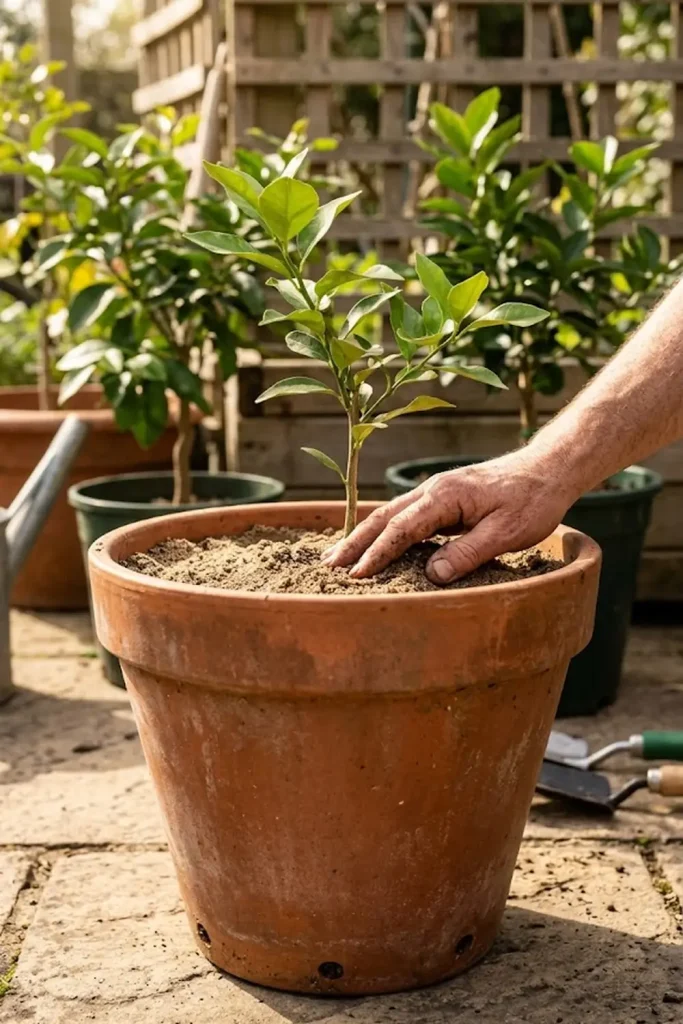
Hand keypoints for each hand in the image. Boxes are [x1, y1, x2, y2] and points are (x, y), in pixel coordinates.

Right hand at [323, 449, 578, 583]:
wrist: (548, 470)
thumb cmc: (531, 501)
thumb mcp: (506, 533)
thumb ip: (467, 553)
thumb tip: (432, 575)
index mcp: (444, 496)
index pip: (401, 529)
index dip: (377, 554)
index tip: (356, 576)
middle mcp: (433, 489)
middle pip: (384, 518)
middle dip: (355, 542)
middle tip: (329, 566)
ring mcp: (436, 492)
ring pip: (390, 515)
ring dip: (363, 536)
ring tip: (339, 557)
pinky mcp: (443, 499)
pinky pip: (404, 515)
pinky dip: (383, 530)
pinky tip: (372, 543)